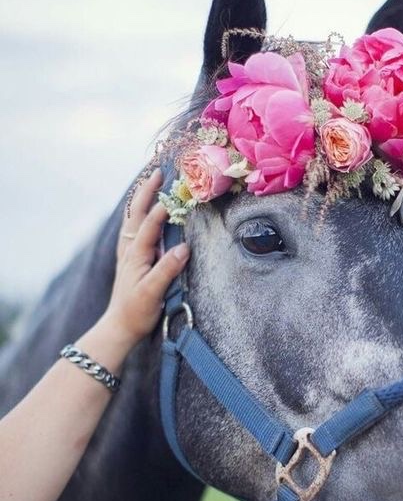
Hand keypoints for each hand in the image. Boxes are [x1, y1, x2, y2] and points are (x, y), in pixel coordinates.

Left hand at [101, 169, 189, 350]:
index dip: (162, 207)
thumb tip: (184, 248)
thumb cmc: (137, 312)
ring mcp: (127, 254)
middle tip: (158, 172)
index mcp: (136, 255)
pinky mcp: (129, 260)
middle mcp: (129, 250)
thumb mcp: (153, 293)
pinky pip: (132, 229)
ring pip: (132, 219)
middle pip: (136, 214)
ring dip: (140, 199)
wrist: (119, 328)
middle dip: (146, 192)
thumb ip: (167, 269)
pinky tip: (140, 213)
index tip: (177, 191)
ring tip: (150, 183)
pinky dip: (137, 214)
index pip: (149, 225)